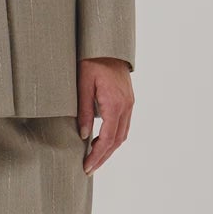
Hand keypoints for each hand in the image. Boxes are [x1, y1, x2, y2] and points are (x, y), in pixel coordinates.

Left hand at [77, 58, 132, 172]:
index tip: (86, 166)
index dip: (97, 155)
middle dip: (103, 157)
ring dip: (110, 149)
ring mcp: (129, 103)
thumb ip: (84, 111)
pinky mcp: (128, 100)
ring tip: (94, 159)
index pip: (108, 138)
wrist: (107, 44)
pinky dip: (114, 137)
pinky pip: (124, 124)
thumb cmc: (91, 60)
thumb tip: (84, 135)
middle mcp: (126, 105)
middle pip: (117, 140)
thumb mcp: (82, 84)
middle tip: (89, 169)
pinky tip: (102, 141)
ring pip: (123, 134)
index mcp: (115, 103)